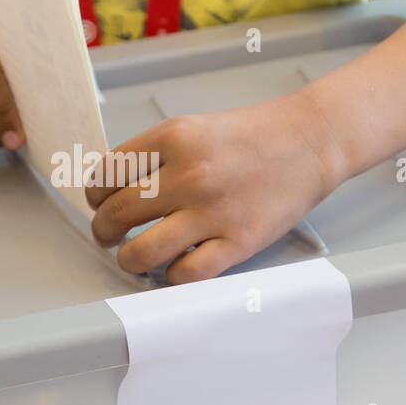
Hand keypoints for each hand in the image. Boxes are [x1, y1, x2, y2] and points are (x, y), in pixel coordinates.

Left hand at [85, 91, 341, 283]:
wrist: (310, 142)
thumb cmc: (253, 135)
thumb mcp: (193, 128)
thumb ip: (154, 155)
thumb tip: (113, 190)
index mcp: (173, 138)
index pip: (106, 175)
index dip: (94, 195)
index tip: (98, 202)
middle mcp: (189, 174)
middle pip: (116, 214)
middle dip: (103, 230)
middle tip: (108, 234)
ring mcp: (214, 211)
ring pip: (141, 253)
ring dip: (127, 260)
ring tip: (131, 257)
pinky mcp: (238, 241)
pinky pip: (185, 274)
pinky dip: (170, 276)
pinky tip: (172, 266)